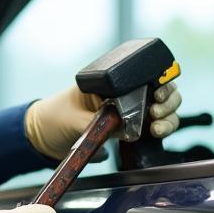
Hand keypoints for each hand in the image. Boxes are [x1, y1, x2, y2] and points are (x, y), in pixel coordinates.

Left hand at [24, 82, 182, 159]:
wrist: (44, 138)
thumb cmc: (55, 119)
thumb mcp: (74, 120)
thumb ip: (98, 123)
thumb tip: (124, 124)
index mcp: (109, 80)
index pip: (144, 74)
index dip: (158, 81)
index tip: (157, 93)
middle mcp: (124, 90)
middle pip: (160, 88)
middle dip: (167, 99)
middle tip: (157, 111)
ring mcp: (130, 108)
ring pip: (163, 106)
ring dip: (169, 115)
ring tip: (157, 126)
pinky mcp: (131, 126)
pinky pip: (156, 124)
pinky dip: (164, 127)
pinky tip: (158, 132)